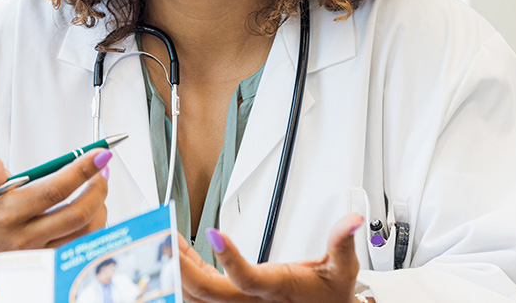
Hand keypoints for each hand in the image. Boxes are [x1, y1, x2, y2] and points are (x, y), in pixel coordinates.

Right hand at [0, 150, 110, 259]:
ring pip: (85, 233)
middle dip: (98, 187)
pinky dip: (94, 225)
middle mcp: (26, 235)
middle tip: (101, 167)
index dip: (82, 170)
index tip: (99, 154)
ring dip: (100, 206)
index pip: (54, 190)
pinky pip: (81, 246)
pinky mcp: (49, 261)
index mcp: (10, 212)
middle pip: (77, 214)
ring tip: (97, 186)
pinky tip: (93, 208)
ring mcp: (40, 251)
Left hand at [179, 213, 364, 302]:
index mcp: (275, 290)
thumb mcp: (342, 271)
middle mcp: (251, 302)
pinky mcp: (232, 298)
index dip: (230, 259)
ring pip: (198, 296)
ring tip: (165, 240)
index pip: (248, 280)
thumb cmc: (329, 296)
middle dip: (182, 268)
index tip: (215, 232)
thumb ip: (341, 243)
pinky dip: (187, 268)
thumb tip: (350, 220)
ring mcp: (238, 302)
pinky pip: (202, 288)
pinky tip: (178, 249)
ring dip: (178, 269)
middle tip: (167, 239)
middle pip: (207, 294)